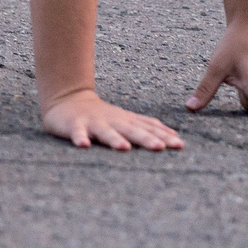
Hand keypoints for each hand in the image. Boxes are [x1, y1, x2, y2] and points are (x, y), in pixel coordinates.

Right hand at [42, 88, 185, 151]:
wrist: (67, 99)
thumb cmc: (102, 115)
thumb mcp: (126, 119)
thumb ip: (147, 126)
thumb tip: (175, 136)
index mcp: (126, 121)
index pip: (148, 128)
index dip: (163, 136)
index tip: (179, 145)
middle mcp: (113, 121)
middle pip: (131, 130)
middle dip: (146, 138)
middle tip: (160, 147)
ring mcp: (93, 123)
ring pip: (106, 132)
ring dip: (115, 139)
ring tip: (124, 148)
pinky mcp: (74, 126)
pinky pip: (77, 133)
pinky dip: (80, 138)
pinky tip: (83, 145)